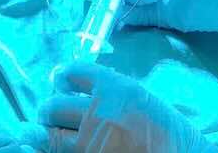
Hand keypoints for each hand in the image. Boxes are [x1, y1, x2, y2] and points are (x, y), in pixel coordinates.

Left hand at [36, 62, 210, 152]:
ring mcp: (93, 143)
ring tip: (52, 134)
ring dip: (48, 134)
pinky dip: (53, 151)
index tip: (60, 83)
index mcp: (118, 88)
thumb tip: (69, 90)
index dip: (62, 77)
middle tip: (50, 115)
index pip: (74, 73)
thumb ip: (110, 94)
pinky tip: (57, 148)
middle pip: (54, 106)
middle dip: (49, 111)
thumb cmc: (168, 134)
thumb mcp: (142, 100)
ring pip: (51, 136)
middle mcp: (101, 113)